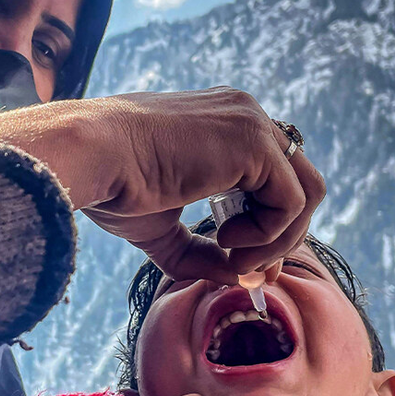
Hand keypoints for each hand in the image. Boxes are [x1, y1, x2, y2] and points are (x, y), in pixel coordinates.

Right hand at [0, 88, 324, 281]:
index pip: (272, 176)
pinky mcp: (255, 143)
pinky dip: (268, 236)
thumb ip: (202, 251)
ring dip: (276, 240)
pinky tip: (226, 240)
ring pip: (305, 193)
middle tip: (250, 271)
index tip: (242, 264)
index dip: (266, 226)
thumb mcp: (162, 227)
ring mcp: (253, 124)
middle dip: (282, 236)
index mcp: (223, 125)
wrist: (89, 155)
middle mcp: (245, 116)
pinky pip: (292, 203)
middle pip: (299, 183)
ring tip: (232, 257)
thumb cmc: (112, 186)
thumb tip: (240, 279)